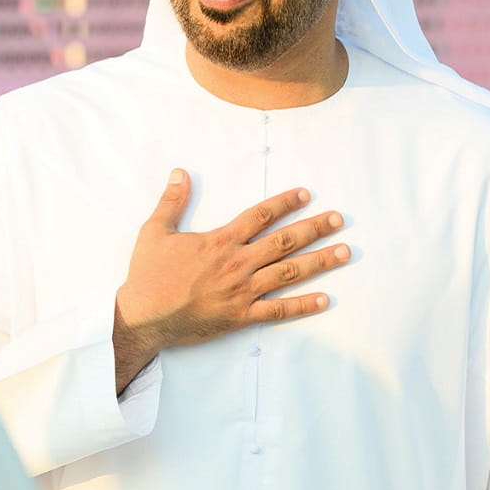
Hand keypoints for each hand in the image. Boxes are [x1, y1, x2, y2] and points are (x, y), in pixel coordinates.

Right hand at [112, 169, 348, 391]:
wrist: (144, 317)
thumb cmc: (148, 275)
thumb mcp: (154, 231)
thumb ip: (171, 201)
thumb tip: (180, 172)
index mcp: (220, 241)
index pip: (260, 216)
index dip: (285, 203)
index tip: (306, 195)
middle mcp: (237, 263)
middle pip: (284, 242)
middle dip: (314, 228)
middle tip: (339, 219)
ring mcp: (242, 291)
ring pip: (289, 273)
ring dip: (320, 261)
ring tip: (345, 252)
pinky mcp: (241, 316)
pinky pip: (279, 311)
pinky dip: (303, 306)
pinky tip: (325, 299)